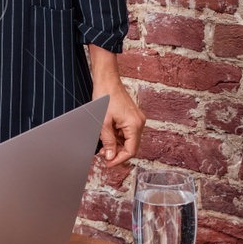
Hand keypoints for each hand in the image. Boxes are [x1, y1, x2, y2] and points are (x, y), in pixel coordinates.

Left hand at [88, 46, 143, 165]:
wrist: (107, 80)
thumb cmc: (105, 96)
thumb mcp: (104, 122)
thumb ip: (108, 142)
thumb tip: (110, 157)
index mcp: (135, 124)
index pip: (131, 150)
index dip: (119, 159)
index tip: (108, 163)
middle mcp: (139, 122)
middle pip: (131, 146)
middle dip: (117, 152)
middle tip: (103, 154)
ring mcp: (137, 119)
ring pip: (128, 140)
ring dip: (116, 144)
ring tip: (103, 143)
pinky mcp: (132, 117)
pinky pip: (126, 132)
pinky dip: (117, 136)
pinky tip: (107, 134)